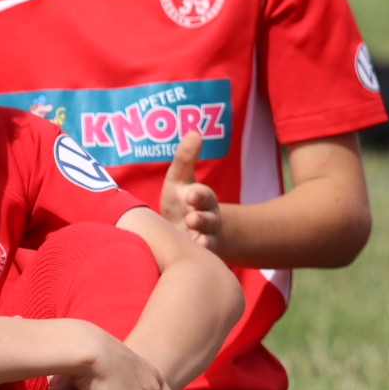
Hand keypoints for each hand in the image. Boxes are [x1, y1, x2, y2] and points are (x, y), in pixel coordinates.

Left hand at [160, 132, 221, 251]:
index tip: (190, 195)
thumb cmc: (182, 203)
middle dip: (201, 218)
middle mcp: (207, 218)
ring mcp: (204, 238)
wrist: (192, 232)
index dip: (198, 195)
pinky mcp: (198, 255)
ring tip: (195, 239)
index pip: (203, 195)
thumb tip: (195, 131)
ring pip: (208, 238)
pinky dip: (200, 256)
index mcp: (201, 199)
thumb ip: (185, 158)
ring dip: (202, 238)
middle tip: (192, 219)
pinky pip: (203, 258)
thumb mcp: (181, 180)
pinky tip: (194, 257)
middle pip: (208, 218)